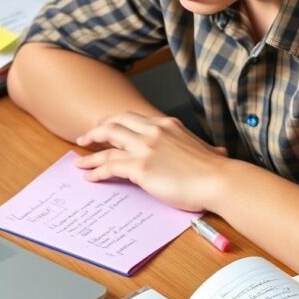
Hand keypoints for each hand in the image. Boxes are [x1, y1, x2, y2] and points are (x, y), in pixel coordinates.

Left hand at [75, 112, 228, 211]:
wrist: (219, 180)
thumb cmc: (215, 170)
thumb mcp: (206, 150)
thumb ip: (203, 149)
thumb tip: (217, 153)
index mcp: (167, 124)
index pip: (133, 119)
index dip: (115, 123)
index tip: (106, 128)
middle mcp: (153, 131)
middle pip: (114, 124)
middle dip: (96, 131)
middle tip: (85, 139)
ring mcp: (145, 148)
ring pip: (107, 145)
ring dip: (90, 153)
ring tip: (80, 161)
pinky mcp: (140, 167)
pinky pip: (110, 166)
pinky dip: (96, 170)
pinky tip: (90, 176)